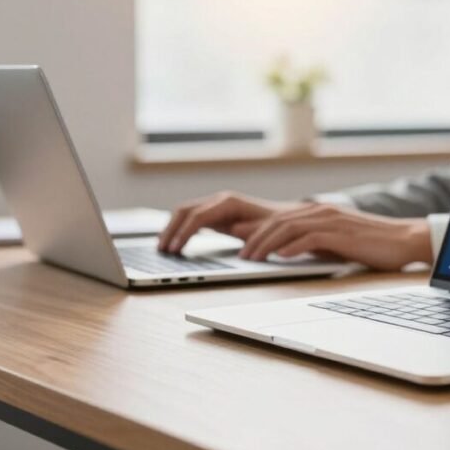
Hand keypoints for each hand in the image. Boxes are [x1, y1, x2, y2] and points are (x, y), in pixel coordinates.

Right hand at [158, 192, 301, 253]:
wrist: (287, 219)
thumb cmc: (278, 227)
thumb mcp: (266, 230)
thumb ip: (251, 230)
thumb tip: (235, 230)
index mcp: (230, 203)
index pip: (198, 216)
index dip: (183, 234)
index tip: (174, 250)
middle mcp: (220, 200)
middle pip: (185, 210)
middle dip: (170, 230)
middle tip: (161, 250)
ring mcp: (216, 205)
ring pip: (184, 212)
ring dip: (171, 228)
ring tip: (162, 248)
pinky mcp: (215, 213)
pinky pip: (191, 217)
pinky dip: (179, 228)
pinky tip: (174, 243)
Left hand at [238, 203, 432, 270]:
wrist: (404, 240)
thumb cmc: (372, 244)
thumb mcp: (336, 241)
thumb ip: (313, 242)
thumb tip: (287, 251)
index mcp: (319, 212)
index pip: (279, 217)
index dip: (256, 228)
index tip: (237, 240)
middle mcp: (322, 211)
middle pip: (278, 221)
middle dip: (254, 238)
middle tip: (241, 256)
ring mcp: (332, 221)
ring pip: (288, 228)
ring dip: (267, 244)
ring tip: (253, 259)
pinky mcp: (342, 234)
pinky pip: (310, 238)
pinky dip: (292, 247)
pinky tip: (280, 258)